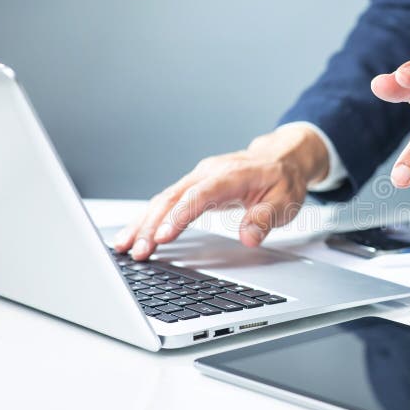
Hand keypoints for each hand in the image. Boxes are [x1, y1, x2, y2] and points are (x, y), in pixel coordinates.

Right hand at [113, 124, 328, 259]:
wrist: (281, 158)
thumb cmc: (283, 179)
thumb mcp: (285, 200)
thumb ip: (266, 218)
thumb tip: (249, 238)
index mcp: (231, 174)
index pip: (200, 195)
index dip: (180, 215)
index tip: (163, 236)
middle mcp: (208, 173)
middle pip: (173, 198)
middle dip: (152, 225)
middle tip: (138, 251)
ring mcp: (197, 178)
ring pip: (163, 199)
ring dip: (143, 223)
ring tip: (124, 247)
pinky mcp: (192, 187)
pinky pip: (166, 202)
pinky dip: (148, 219)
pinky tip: (134, 235)